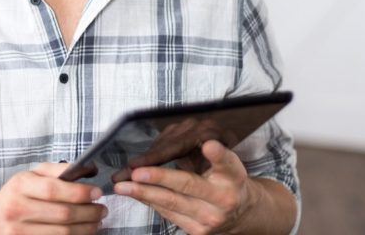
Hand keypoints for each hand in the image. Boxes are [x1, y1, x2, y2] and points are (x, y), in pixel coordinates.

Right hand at [0, 162, 106, 233]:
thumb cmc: (17, 194)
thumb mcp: (32, 175)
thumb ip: (58, 169)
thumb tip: (88, 168)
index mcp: (20, 185)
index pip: (54, 190)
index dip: (80, 192)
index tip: (97, 193)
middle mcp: (16, 209)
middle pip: (62, 214)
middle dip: (89, 212)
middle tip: (102, 210)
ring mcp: (17, 232)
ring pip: (61, 234)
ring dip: (86, 228)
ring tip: (97, 222)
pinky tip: (83, 232)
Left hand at [112, 140, 258, 233]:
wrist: (242, 213)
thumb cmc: (228, 180)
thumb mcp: (227, 163)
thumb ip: (213, 152)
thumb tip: (194, 139)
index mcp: (233, 176)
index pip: (226, 163)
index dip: (217, 154)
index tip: (207, 144)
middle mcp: (223, 199)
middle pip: (188, 186)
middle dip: (159, 178)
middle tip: (136, 172)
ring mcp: (209, 219)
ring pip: (172, 203)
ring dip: (144, 193)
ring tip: (123, 186)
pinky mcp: (197, 232)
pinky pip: (168, 214)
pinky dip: (149, 201)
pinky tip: (134, 193)